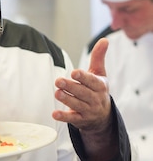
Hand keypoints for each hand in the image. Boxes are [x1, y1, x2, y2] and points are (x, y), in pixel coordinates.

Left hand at [52, 38, 116, 160]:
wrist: (102, 116)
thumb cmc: (97, 90)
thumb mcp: (99, 74)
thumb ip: (98, 57)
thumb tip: (104, 40)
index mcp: (100, 86)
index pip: (92, 81)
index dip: (84, 77)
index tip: (74, 72)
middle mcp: (96, 99)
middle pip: (83, 93)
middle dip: (71, 87)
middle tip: (58, 81)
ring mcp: (89, 111)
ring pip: (78, 105)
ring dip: (67, 99)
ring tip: (56, 93)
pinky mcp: (81, 120)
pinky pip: (72, 119)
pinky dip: (64, 117)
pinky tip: (54, 113)